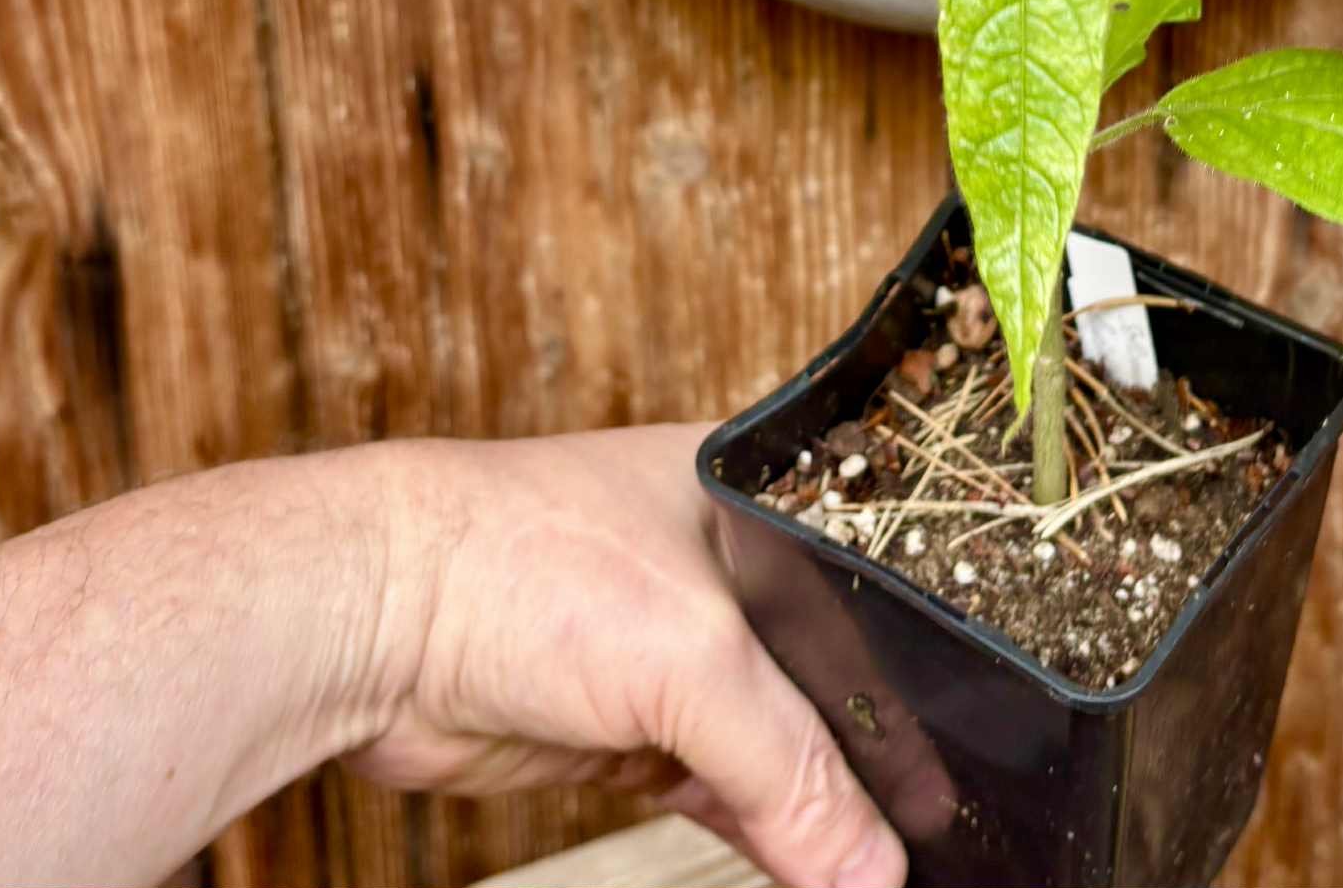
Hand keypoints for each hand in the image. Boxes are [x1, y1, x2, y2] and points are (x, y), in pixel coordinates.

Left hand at [353, 426, 907, 887]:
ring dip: (821, 807)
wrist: (369, 622)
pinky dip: (766, 830)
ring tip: (878, 866)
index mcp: (759, 492)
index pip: (878, 587)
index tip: (973, 761)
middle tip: (931, 833)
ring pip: (782, 740)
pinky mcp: (635, 720)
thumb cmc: (517, 560)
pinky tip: (812, 868)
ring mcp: (678, 644)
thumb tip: (869, 868)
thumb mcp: (691, 655)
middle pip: (837, 673)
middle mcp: (729, 561)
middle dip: (879, 754)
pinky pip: (728, 786)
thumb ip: (793, 766)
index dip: (930, 669)